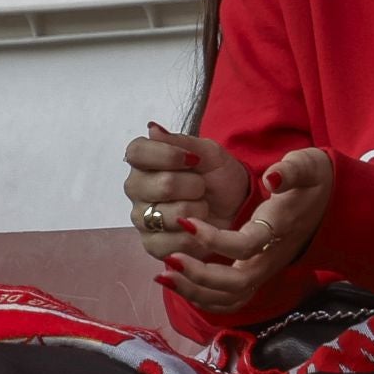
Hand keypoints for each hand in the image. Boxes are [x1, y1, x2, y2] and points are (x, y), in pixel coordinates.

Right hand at [124, 122, 250, 262]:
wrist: (237, 206)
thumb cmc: (218, 175)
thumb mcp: (209, 152)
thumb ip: (182, 141)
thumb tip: (152, 129)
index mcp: (145, 161)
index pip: (136, 152)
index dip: (167, 155)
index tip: (192, 159)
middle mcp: (136, 188)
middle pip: (161, 185)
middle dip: (194, 185)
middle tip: (202, 186)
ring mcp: (142, 218)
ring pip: (168, 215)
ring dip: (197, 210)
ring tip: (201, 206)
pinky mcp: (152, 244)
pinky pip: (169, 242)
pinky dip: (194, 234)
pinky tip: (199, 226)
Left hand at [156, 148, 334, 313]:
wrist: (334, 203)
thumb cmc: (313, 181)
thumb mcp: (308, 165)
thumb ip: (291, 170)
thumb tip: (272, 177)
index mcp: (280, 229)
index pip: (245, 246)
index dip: (214, 240)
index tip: (186, 221)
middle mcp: (271, 256)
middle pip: (236, 285)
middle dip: (198, 276)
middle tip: (169, 259)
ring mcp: (265, 269)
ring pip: (231, 298)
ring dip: (195, 292)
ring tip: (165, 275)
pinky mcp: (258, 273)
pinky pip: (230, 299)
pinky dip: (202, 297)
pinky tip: (179, 281)